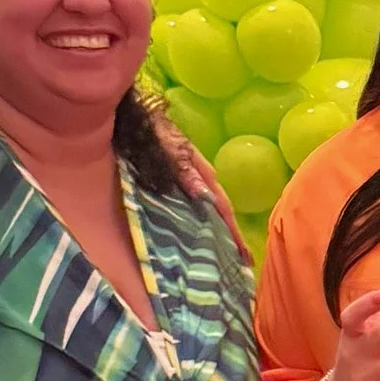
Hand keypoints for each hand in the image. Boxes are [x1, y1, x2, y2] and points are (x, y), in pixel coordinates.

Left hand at [145, 94, 244, 245]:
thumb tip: (206, 197)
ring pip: (209, 212)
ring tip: (225, 256)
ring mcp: (190, 182)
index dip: (233, 232)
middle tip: (241, 265)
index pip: (222, 208)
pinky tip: (198, 237)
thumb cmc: (152, 131)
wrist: (135, 115)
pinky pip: (193, 208)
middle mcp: (201, 180)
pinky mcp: (177, 184)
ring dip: (217, 233)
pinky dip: (201, 224)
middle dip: (232, 238)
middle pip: (220, 213)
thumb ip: (186, 172)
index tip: (244, 257)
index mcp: (203, 173)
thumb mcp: (169, 150)